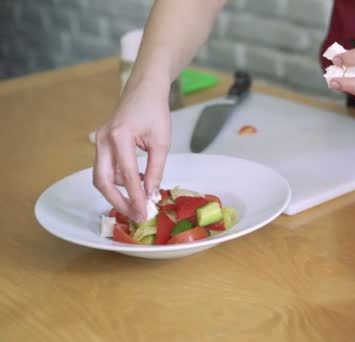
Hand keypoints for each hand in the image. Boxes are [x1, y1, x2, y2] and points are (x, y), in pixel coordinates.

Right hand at [93, 77, 170, 222]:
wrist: (144, 89)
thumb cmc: (155, 110)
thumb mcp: (161, 142)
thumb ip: (155, 170)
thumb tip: (151, 195)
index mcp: (119, 137)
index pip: (126, 176)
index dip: (135, 197)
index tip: (143, 213)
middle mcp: (104, 140)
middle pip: (102, 181)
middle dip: (117, 201)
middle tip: (135, 215)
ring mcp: (100, 142)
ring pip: (101, 176)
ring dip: (117, 192)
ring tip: (138, 202)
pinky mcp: (103, 144)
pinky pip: (105, 168)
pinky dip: (118, 180)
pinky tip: (136, 183)